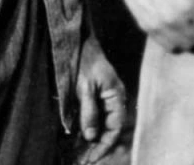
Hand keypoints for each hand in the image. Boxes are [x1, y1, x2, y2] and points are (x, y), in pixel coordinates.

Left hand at [72, 36, 127, 163]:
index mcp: (117, 96)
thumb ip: (89, 112)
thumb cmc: (84, 61)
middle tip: (82, 160)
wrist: (77, 42)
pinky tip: (77, 139)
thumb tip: (91, 136)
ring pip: (101, 124)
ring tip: (78, 154)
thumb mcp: (85, 88)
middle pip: (108, 129)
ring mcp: (104, 98)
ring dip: (90, 140)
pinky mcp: (94, 96)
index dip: (104, 145)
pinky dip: (86, 129)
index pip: (115, 127)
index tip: (91, 158)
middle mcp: (114, 99)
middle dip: (97, 146)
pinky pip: (93, 117)